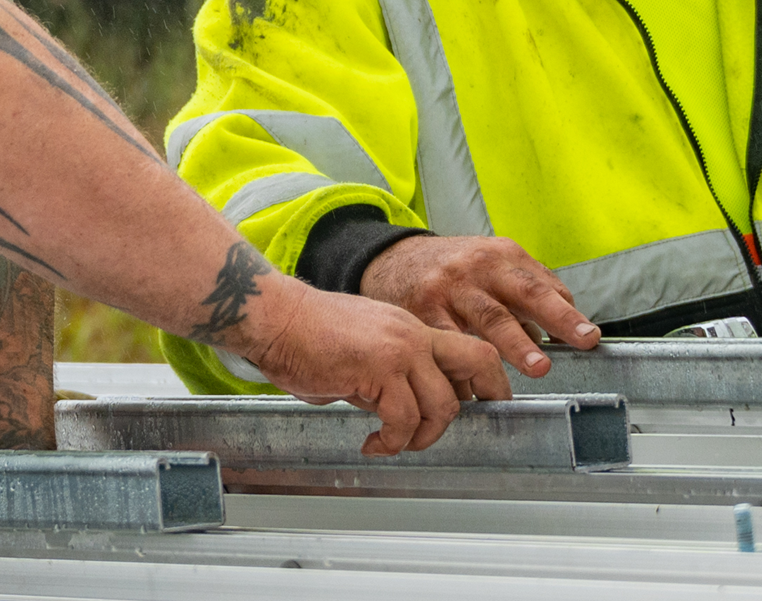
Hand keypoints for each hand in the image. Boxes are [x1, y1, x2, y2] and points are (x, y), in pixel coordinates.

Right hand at [238, 277, 511, 454]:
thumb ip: (388, 376)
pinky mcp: (378, 369)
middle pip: (479, 360)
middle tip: (470, 428)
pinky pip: (402, 420)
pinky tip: (371, 443)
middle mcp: (414, 334)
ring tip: (395, 442)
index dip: (487, 379)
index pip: (470, 348)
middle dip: (486, 397)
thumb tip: (399, 411)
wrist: (275, 318)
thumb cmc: (306, 336)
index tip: (484, 405)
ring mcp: (399, 349)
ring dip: (423, 436)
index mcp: (412, 328)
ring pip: (443, 404)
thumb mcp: (363, 352)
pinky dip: (390, 442)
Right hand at [361, 235, 599, 376]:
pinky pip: (448, 344)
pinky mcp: (421, 311)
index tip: (588, 337)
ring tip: (535, 367)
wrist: (393, 260)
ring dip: (514, 347)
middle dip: (552, 321)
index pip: (542, 286)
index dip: (566, 313)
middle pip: (522, 294)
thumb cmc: (452, 268)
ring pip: (487, 319)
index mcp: (502, 257)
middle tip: (572, 346)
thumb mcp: (491, 264)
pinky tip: (478, 389)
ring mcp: (449, 289)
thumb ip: (526, 292)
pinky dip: (465, 368)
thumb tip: (563, 328)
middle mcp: (478, 268)